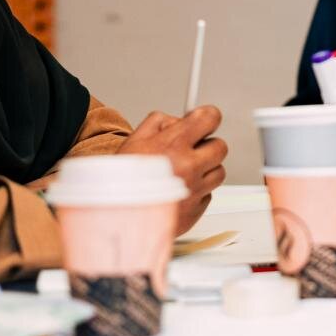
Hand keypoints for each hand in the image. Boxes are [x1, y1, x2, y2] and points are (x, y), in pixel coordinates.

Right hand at [119, 105, 227, 236]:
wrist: (115, 218)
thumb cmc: (121, 181)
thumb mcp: (135, 139)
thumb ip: (160, 122)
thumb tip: (181, 119)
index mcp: (174, 145)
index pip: (210, 118)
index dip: (208, 117)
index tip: (205, 120)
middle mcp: (189, 167)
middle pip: (220, 147)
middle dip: (207, 145)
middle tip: (192, 150)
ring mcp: (195, 190)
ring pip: (218, 172)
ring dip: (205, 170)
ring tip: (183, 173)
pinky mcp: (196, 211)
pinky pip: (208, 195)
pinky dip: (197, 192)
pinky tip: (177, 191)